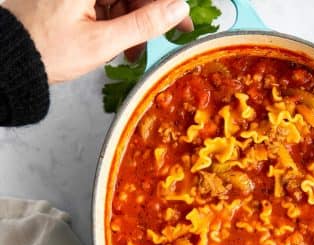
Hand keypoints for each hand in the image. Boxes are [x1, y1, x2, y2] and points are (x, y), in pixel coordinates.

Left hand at [2, 0, 191, 82]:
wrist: (14, 58)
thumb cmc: (51, 50)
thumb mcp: (103, 41)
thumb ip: (144, 23)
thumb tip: (178, 9)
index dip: (167, 2)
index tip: (183, 22)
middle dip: (150, 14)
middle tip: (166, 39)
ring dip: (133, 22)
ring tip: (134, 52)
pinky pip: (106, 4)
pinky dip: (117, 23)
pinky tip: (120, 44)